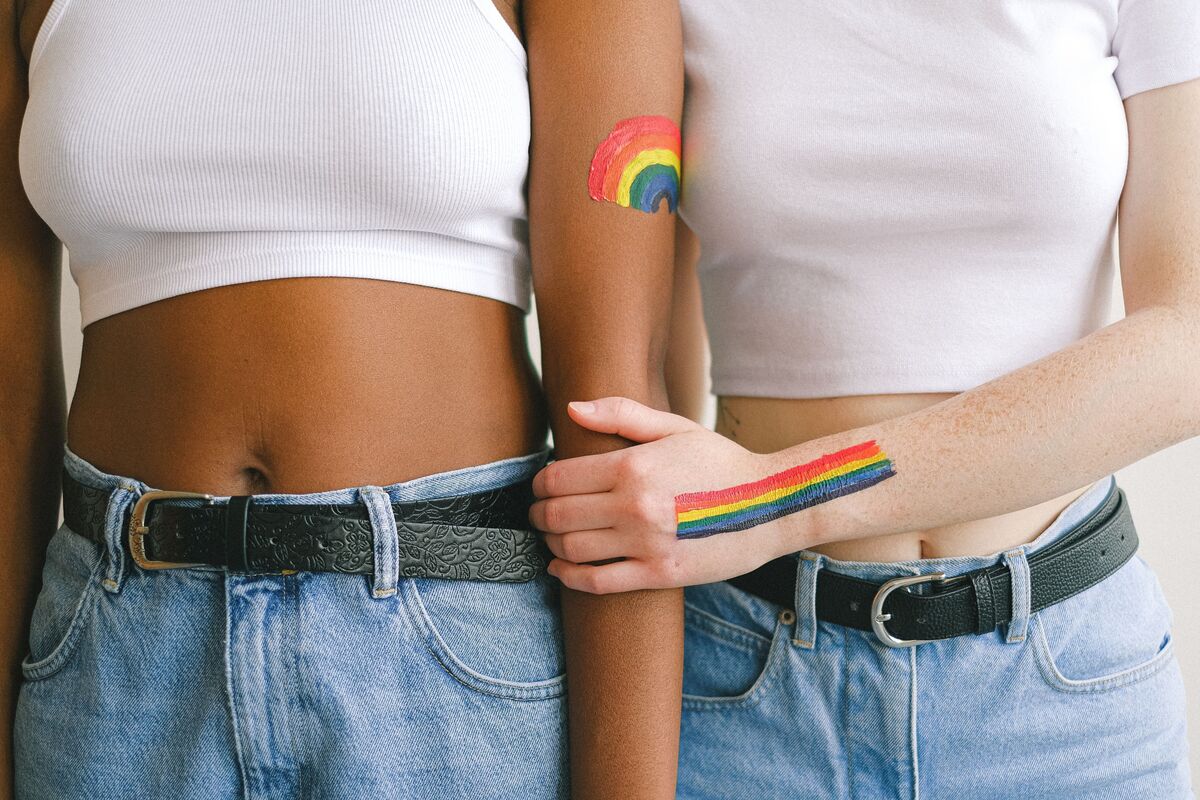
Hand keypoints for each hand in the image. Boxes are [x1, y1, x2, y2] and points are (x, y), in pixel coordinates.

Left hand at [530, 397, 797, 592]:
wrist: (772, 506)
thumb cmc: (722, 462)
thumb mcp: (676, 427)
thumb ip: (622, 414)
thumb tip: (572, 408)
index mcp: (633, 466)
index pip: (558, 478)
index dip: (538, 483)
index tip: (539, 485)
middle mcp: (634, 506)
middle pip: (557, 515)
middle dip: (538, 514)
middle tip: (538, 513)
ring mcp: (645, 544)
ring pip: (570, 550)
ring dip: (550, 544)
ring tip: (551, 538)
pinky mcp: (659, 575)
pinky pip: (598, 582)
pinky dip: (568, 577)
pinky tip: (560, 569)